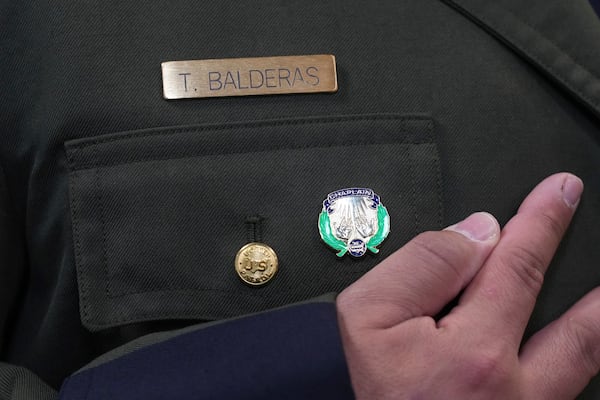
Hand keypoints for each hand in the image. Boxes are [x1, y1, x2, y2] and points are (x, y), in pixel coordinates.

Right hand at [337, 173, 598, 398]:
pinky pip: (566, 391)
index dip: (541, 222)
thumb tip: (473, 234)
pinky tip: (576, 345)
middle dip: (591, 275)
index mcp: (475, 350)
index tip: (557, 193)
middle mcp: (515, 388)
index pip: (519, 264)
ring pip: (585, 361)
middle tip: (588, 225)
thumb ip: (421, 266)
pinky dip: (577, 363)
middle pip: (578, 319)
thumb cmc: (371, 394)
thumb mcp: (368, 318)